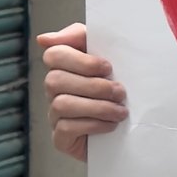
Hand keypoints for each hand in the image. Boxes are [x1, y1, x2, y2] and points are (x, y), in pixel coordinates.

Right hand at [38, 24, 127, 161]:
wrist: (133, 129)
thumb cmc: (119, 88)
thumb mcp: (110, 57)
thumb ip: (81, 37)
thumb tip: (43, 39)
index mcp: (64, 67)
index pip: (54, 54)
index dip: (80, 61)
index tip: (108, 67)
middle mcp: (54, 90)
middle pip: (55, 80)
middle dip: (93, 86)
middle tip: (120, 92)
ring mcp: (54, 115)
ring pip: (62, 104)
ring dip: (97, 107)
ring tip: (120, 111)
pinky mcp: (60, 139)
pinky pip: (66, 128)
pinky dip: (92, 125)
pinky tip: (110, 125)